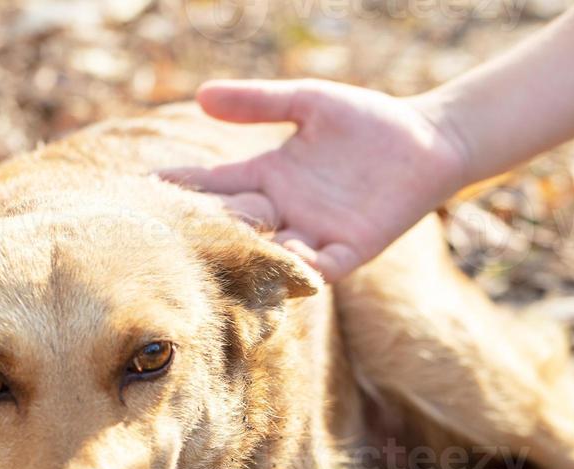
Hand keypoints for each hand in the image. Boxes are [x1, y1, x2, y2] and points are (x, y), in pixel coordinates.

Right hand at [162, 79, 471, 280]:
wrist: (429, 142)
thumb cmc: (368, 121)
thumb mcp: (308, 103)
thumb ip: (258, 103)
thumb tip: (200, 95)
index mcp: (268, 177)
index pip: (214, 185)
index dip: (183, 187)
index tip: (145, 187)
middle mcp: (284, 212)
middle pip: (233, 225)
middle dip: (204, 229)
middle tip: (166, 236)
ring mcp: (313, 234)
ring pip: (268, 253)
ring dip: (247, 254)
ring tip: (218, 254)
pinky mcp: (349, 250)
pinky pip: (316, 269)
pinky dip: (299, 269)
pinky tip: (283, 260)